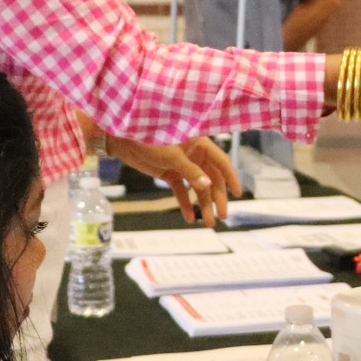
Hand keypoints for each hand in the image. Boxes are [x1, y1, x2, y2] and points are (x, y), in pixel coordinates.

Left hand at [104, 134, 241, 223]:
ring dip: (203, 204)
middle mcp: (195, 155)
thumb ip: (191, 171)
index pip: (222, 162)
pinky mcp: (169, 174)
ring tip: (208, 223)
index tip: (238, 194)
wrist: (123, 139)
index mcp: (200, 144)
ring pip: (198, 188)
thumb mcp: (172, 156)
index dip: (231, 177)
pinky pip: (181, 191)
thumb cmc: (150, 138)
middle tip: (222, 216)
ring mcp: (182, 166)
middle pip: (212, 179)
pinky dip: (186, 203)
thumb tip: (208, 186)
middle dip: (217, 198)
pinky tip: (189, 218)